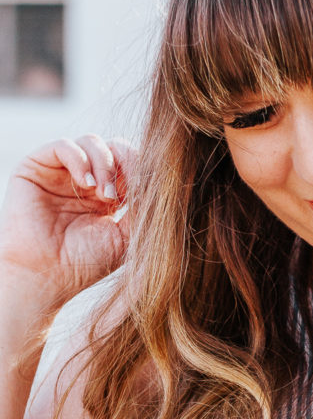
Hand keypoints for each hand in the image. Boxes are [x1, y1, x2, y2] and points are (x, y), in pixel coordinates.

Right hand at [0, 135, 136, 309]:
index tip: (147, 190)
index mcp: (109, 195)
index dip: (142, 170)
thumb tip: (169, 183)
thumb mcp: (127, 236)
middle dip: (126, 164)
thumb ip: (144, 208)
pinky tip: (86, 184)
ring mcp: (62, 172)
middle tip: (123, 194)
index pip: (132, 164)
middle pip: (115, 148)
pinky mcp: (37, 167)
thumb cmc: (85, 264)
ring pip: (93, 142)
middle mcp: (86, 180)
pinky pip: (64, 145)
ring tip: (103, 195)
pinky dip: (80, 159)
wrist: (47, 276)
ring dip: (105, 164)